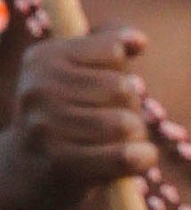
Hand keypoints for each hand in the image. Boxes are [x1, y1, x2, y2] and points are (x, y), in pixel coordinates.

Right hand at [0, 27, 153, 209]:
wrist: (26, 168)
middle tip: (110, 118)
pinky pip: (127, 156)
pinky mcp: (63, 164)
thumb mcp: (78, 68)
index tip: (103, 81)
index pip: (113, 50)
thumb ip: (110, 43)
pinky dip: (143, 157)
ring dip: (136, 134)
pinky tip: (137, 157)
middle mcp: (39, 91)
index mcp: (43, 59)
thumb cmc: (67, 110)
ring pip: (127, 123)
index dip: (121, 69)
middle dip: (130, 105)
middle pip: (124, 88)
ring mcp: (47, 128)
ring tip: (116, 139)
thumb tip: (139, 41)